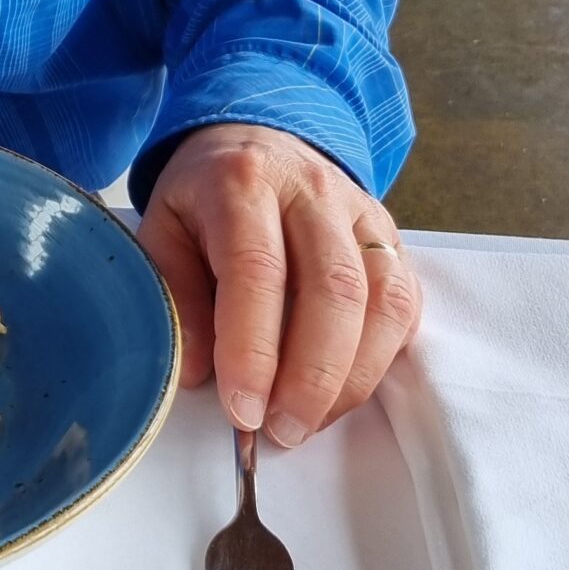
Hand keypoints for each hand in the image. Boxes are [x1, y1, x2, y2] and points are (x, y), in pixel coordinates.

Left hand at [138, 122, 419, 445]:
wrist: (257, 137)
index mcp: (243, 181)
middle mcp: (312, 190)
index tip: (241, 410)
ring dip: (351, 377)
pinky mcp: (391, 236)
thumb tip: (196, 372)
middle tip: (282, 432)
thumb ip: (176, 294)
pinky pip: (405, 303)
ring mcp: (361, 211)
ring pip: (382, 300)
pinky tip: (344, 388)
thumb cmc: (205, 196)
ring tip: (309, 422)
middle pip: (333, 288)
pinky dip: (381, 357)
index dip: (252, 347)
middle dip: (312, 376)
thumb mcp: (164, 227)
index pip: (256, 267)